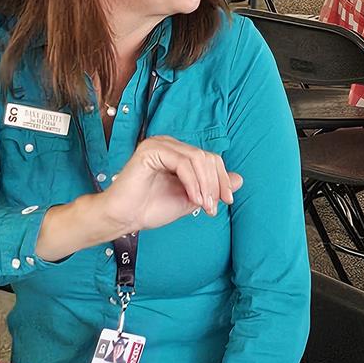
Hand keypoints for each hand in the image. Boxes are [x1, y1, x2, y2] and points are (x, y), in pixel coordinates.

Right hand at [97, 136, 241, 234]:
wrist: (124, 218)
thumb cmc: (150, 208)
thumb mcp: (191, 198)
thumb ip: (212, 188)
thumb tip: (239, 178)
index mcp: (177, 152)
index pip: (210, 158)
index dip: (222, 179)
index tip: (225, 202)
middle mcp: (169, 144)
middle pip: (207, 157)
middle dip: (216, 184)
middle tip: (214, 207)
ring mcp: (159, 145)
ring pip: (197, 158)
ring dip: (206, 185)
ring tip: (204, 205)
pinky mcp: (151, 151)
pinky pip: (183, 163)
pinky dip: (193, 183)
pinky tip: (194, 199)